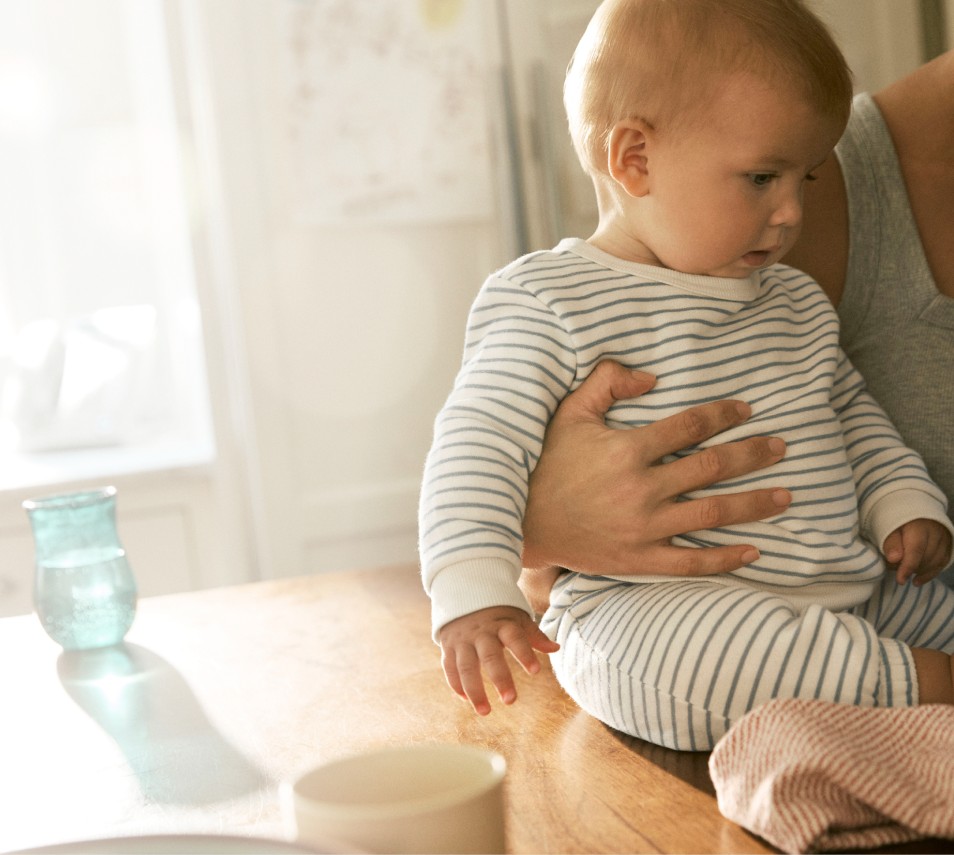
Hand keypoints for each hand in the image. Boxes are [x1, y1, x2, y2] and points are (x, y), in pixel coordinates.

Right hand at [438, 606, 559, 715]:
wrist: (463, 596)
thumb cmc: (497, 613)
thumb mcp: (517, 619)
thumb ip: (534, 635)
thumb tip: (556, 648)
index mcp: (501, 624)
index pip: (515, 638)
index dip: (524, 653)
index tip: (536, 671)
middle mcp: (481, 632)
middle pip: (490, 656)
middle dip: (500, 678)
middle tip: (511, 701)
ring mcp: (462, 639)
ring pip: (466, 666)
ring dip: (474, 690)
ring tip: (485, 711)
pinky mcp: (448, 646)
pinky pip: (449, 667)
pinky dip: (456, 684)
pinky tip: (465, 700)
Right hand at [521, 360, 791, 576]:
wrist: (522, 521)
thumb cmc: (548, 463)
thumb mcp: (569, 412)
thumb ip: (606, 381)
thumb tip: (652, 376)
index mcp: (626, 449)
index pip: (689, 425)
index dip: (723, 414)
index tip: (745, 409)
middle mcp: (640, 488)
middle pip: (712, 466)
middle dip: (753, 454)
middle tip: (782, 446)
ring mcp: (642, 527)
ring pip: (711, 512)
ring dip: (754, 504)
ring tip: (786, 495)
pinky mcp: (639, 559)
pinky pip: (691, 561)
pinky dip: (725, 558)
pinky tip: (755, 551)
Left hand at [883, 519, 952, 585]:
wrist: (910, 513)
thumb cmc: (895, 521)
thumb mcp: (886, 528)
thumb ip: (890, 544)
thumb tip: (894, 559)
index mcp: (918, 525)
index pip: (916, 549)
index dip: (908, 566)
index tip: (900, 580)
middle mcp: (936, 531)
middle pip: (927, 557)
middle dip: (911, 568)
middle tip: (894, 569)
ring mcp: (944, 538)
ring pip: (936, 562)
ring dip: (919, 571)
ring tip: (904, 572)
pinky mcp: (948, 544)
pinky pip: (941, 563)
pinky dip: (929, 574)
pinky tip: (917, 580)